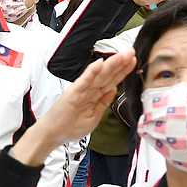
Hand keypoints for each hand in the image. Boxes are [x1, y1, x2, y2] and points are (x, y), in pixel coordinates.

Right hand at [17, 49, 136, 159]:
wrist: (52, 134)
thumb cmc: (69, 126)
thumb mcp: (94, 116)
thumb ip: (104, 102)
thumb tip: (114, 89)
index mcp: (95, 95)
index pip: (112, 80)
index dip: (123, 71)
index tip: (133, 62)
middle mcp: (89, 90)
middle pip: (108, 75)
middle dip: (121, 64)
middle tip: (131, 52)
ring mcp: (81, 90)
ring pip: (99, 75)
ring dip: (111, 64)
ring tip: (122, 55)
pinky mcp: (73, 93)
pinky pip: (84, 82)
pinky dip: (91, 72)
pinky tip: (99, 64)